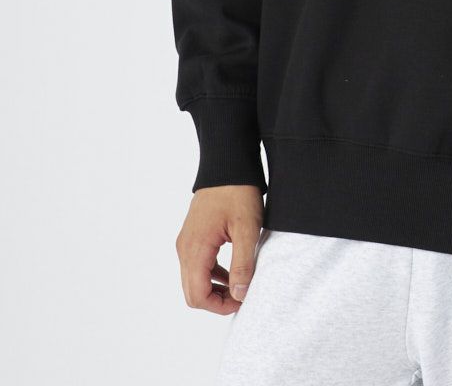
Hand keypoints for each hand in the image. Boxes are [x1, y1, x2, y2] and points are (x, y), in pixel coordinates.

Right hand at [175, 185, 263, 314]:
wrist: (227, 165)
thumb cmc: (238, 193)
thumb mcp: (247, 229)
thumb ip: (243, 264)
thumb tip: (239, 294)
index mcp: (195, 249)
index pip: (197, 295)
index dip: (219, 306)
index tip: (242, 299)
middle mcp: (185, 248)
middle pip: (192, 292)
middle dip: (216, 300)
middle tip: (242, 295)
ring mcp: (186, 242)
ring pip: (194, 280)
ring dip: (214, 289)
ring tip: (240, 285)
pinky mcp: (192, 236)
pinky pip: (197, 265)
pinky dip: (212, 275)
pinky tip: (232, 271)